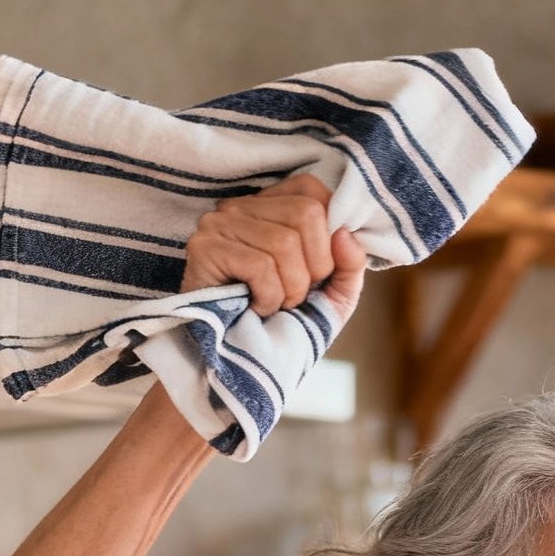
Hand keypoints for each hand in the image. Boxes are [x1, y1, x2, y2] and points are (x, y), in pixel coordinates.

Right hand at [182, 172, 366, 332]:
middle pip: (306, 215)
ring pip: (284, 243)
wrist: (246, 364)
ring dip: (291, 290)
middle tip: (296, 295)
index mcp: (271, 209)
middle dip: (315, 268)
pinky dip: (269, 298)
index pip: (312, 191)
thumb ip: (350, 264)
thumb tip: (344, 233)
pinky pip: (260, 266)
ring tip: (275, 304)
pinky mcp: (205, 248)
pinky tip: (255, 307)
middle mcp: (241, 207)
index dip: (329, 236)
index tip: (321, 272)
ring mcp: (219, 224)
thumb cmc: (287, 324)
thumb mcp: (333, 295)